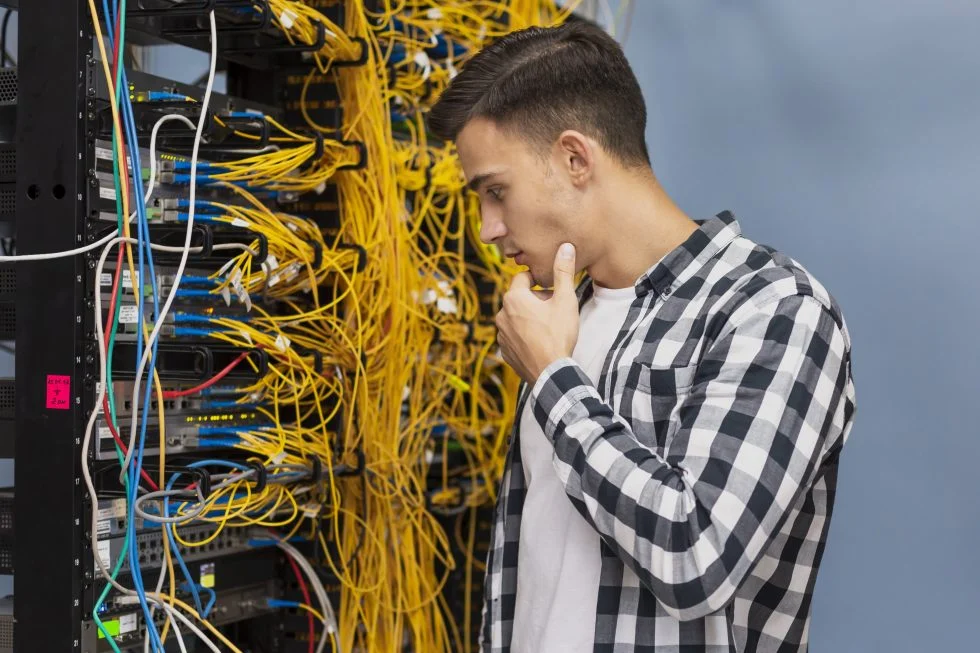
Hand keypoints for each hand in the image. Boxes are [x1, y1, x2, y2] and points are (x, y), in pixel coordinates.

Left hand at [495, 243, 578, 382]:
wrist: (551, 372)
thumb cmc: (558, 334)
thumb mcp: (565, 300)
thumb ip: (563, 272)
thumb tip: (565, 247)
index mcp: (513, 298)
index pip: (523, 277)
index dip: (540, 281)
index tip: (553, 290)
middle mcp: (501, 314)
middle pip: (520, 298)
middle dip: (536, 300)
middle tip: (555, 310)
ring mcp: (501, 334)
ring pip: (516, 317)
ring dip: (529, 317)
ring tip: (548, 327)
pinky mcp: (504, 350)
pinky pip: (514, 335)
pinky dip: (525, 335)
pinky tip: (540, 341)